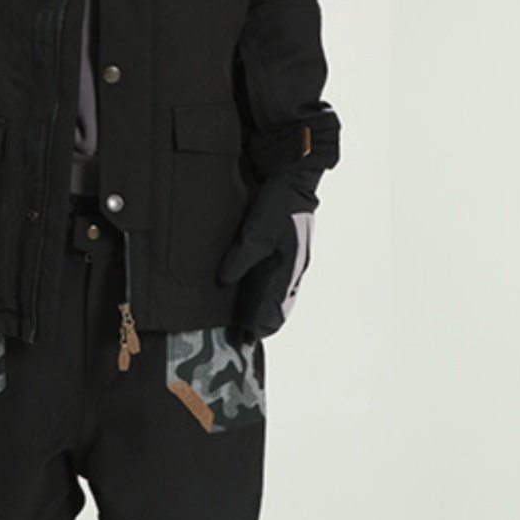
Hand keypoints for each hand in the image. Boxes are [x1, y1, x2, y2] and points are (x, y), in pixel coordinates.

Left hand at [218, 173, 317, 337]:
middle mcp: (291, 271)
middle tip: (239, 340)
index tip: (245, 340)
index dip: (261, 326)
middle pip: (276, 307)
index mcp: (290, 269)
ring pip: (273, 296)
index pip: (276, 309)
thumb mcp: (258, 230)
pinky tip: (242, 294)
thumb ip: (242, 256)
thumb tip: (225, 279)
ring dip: (258, 309)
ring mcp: (288, 262)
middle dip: (259, 323)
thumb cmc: (282, 204)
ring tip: (239, 325)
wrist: (294, 178)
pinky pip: (270, 281)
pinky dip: (258, 292)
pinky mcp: (281, 253)